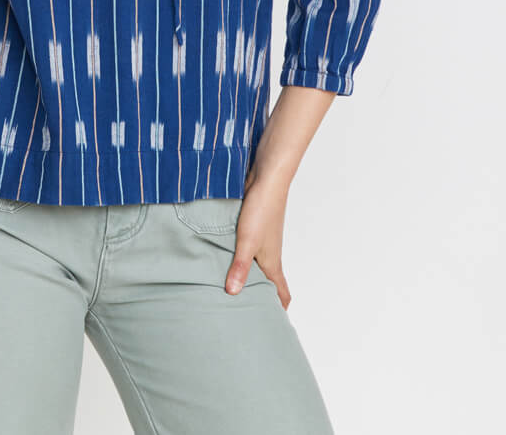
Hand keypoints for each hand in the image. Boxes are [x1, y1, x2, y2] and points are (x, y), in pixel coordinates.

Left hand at [224, 173, 291, 309]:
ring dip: (249, 276)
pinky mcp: (252, 226)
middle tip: (247, 312)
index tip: (274, 326)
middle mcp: (269, 254)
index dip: (280, 309)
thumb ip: (239, 267)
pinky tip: (222, 256)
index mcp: (272, 263)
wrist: (266, 178)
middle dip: (262, 297)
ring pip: (257, 264)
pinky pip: (247, 248)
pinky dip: (239, 257)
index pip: (282, 293)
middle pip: (270, 282)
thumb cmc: (262, 210)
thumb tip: (233, 293)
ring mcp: (262, 240)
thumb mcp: (247, 242)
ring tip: (231, 288)